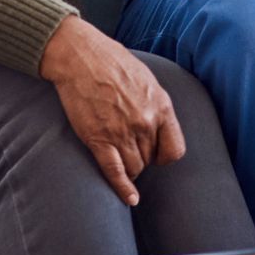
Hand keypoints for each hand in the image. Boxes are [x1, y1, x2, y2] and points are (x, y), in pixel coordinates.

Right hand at [38, 16, 185, 205]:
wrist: (80, 55)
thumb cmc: (111, 62)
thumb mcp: (146, 78)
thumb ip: (155, 104)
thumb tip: (159, 124)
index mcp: (160, 106)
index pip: (174, 149)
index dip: (164, 156)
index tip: (155, 154)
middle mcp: (145, 123)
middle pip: (150, 160)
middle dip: (142, 158)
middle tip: (128, 148)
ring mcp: (122, 133)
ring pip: (135, 168)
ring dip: (130, 169)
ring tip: (121, 159)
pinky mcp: (99, 140)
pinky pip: (115, 172)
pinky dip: (123, 188)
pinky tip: (130, 199)